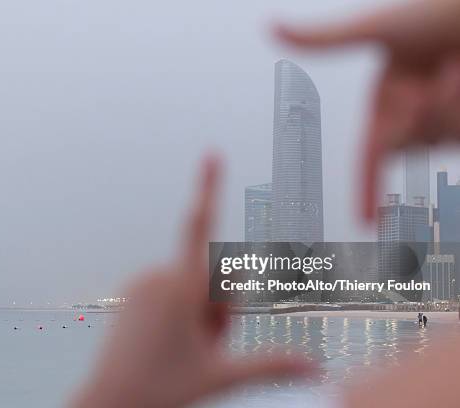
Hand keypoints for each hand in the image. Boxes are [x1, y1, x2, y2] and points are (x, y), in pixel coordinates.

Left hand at [71, 156, 313, 407]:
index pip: (201, 227)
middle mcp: (159, 275)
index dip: (210, 187)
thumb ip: (271, 366)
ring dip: (199, 316)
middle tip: (201, 347)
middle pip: (212, 279)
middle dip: (219, 311)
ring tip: (180, 348)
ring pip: (191, 288)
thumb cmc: (161, 391)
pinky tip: (165, 340)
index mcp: (181, 288)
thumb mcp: (221, 377)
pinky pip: (169, 291)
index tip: (212, 153)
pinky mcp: (132, 291)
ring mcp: (141, 282)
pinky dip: (178, 312)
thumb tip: (318, 367)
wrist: (108, 403)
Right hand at [275, 0, 459, 219]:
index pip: (370, 155)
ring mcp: (447, 116)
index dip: (367, 191)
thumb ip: (324, 40)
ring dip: (447, 105)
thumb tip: (270, 27)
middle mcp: (416, 112)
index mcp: (386, 101)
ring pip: (442, 138)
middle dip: (420, 116)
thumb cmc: (436, 7)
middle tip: (432, 71)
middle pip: (411, 144)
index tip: (364, 222)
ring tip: (453, 62)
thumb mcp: (378, 26)